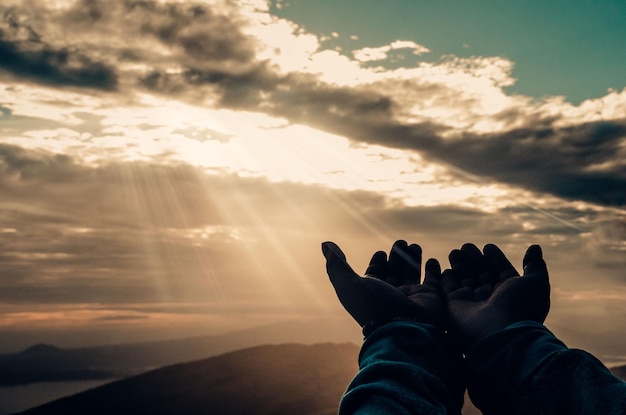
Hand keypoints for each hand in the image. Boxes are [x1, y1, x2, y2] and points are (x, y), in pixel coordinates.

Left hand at [322, 240, 445, 332]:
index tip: (380, 252)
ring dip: (413, 259)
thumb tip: (325, 244)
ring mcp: (411, 296)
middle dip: (397, 256)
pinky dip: (433, 270)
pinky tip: (432, 260)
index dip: (377, 263)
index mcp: (372, 292)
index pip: (375, 274)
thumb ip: (337, 265)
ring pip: (412, 273)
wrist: (403, 329)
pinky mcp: (430, 297)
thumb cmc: (373, 307)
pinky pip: (433, 281)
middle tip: (401, 242)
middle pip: (394, 271)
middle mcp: (391, 294)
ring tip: (414, 245)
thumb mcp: (348, 285)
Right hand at [442, 243, 549, 350]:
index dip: (495, 259)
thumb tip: (535, 247)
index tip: (488, 247)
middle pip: (481, 273)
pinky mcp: (454, 306)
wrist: (498, 335)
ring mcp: (472, 302)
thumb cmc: (520, 308)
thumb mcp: (535, 283)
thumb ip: (534, 265)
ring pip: (464, 279)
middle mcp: (491, 298)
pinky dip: (446, 279)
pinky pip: (448, 289)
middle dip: (474, 259)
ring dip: (459, 265)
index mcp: (511, 293)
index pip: (501, 271)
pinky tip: (446, 268)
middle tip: (467, 246)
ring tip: (456, 251)